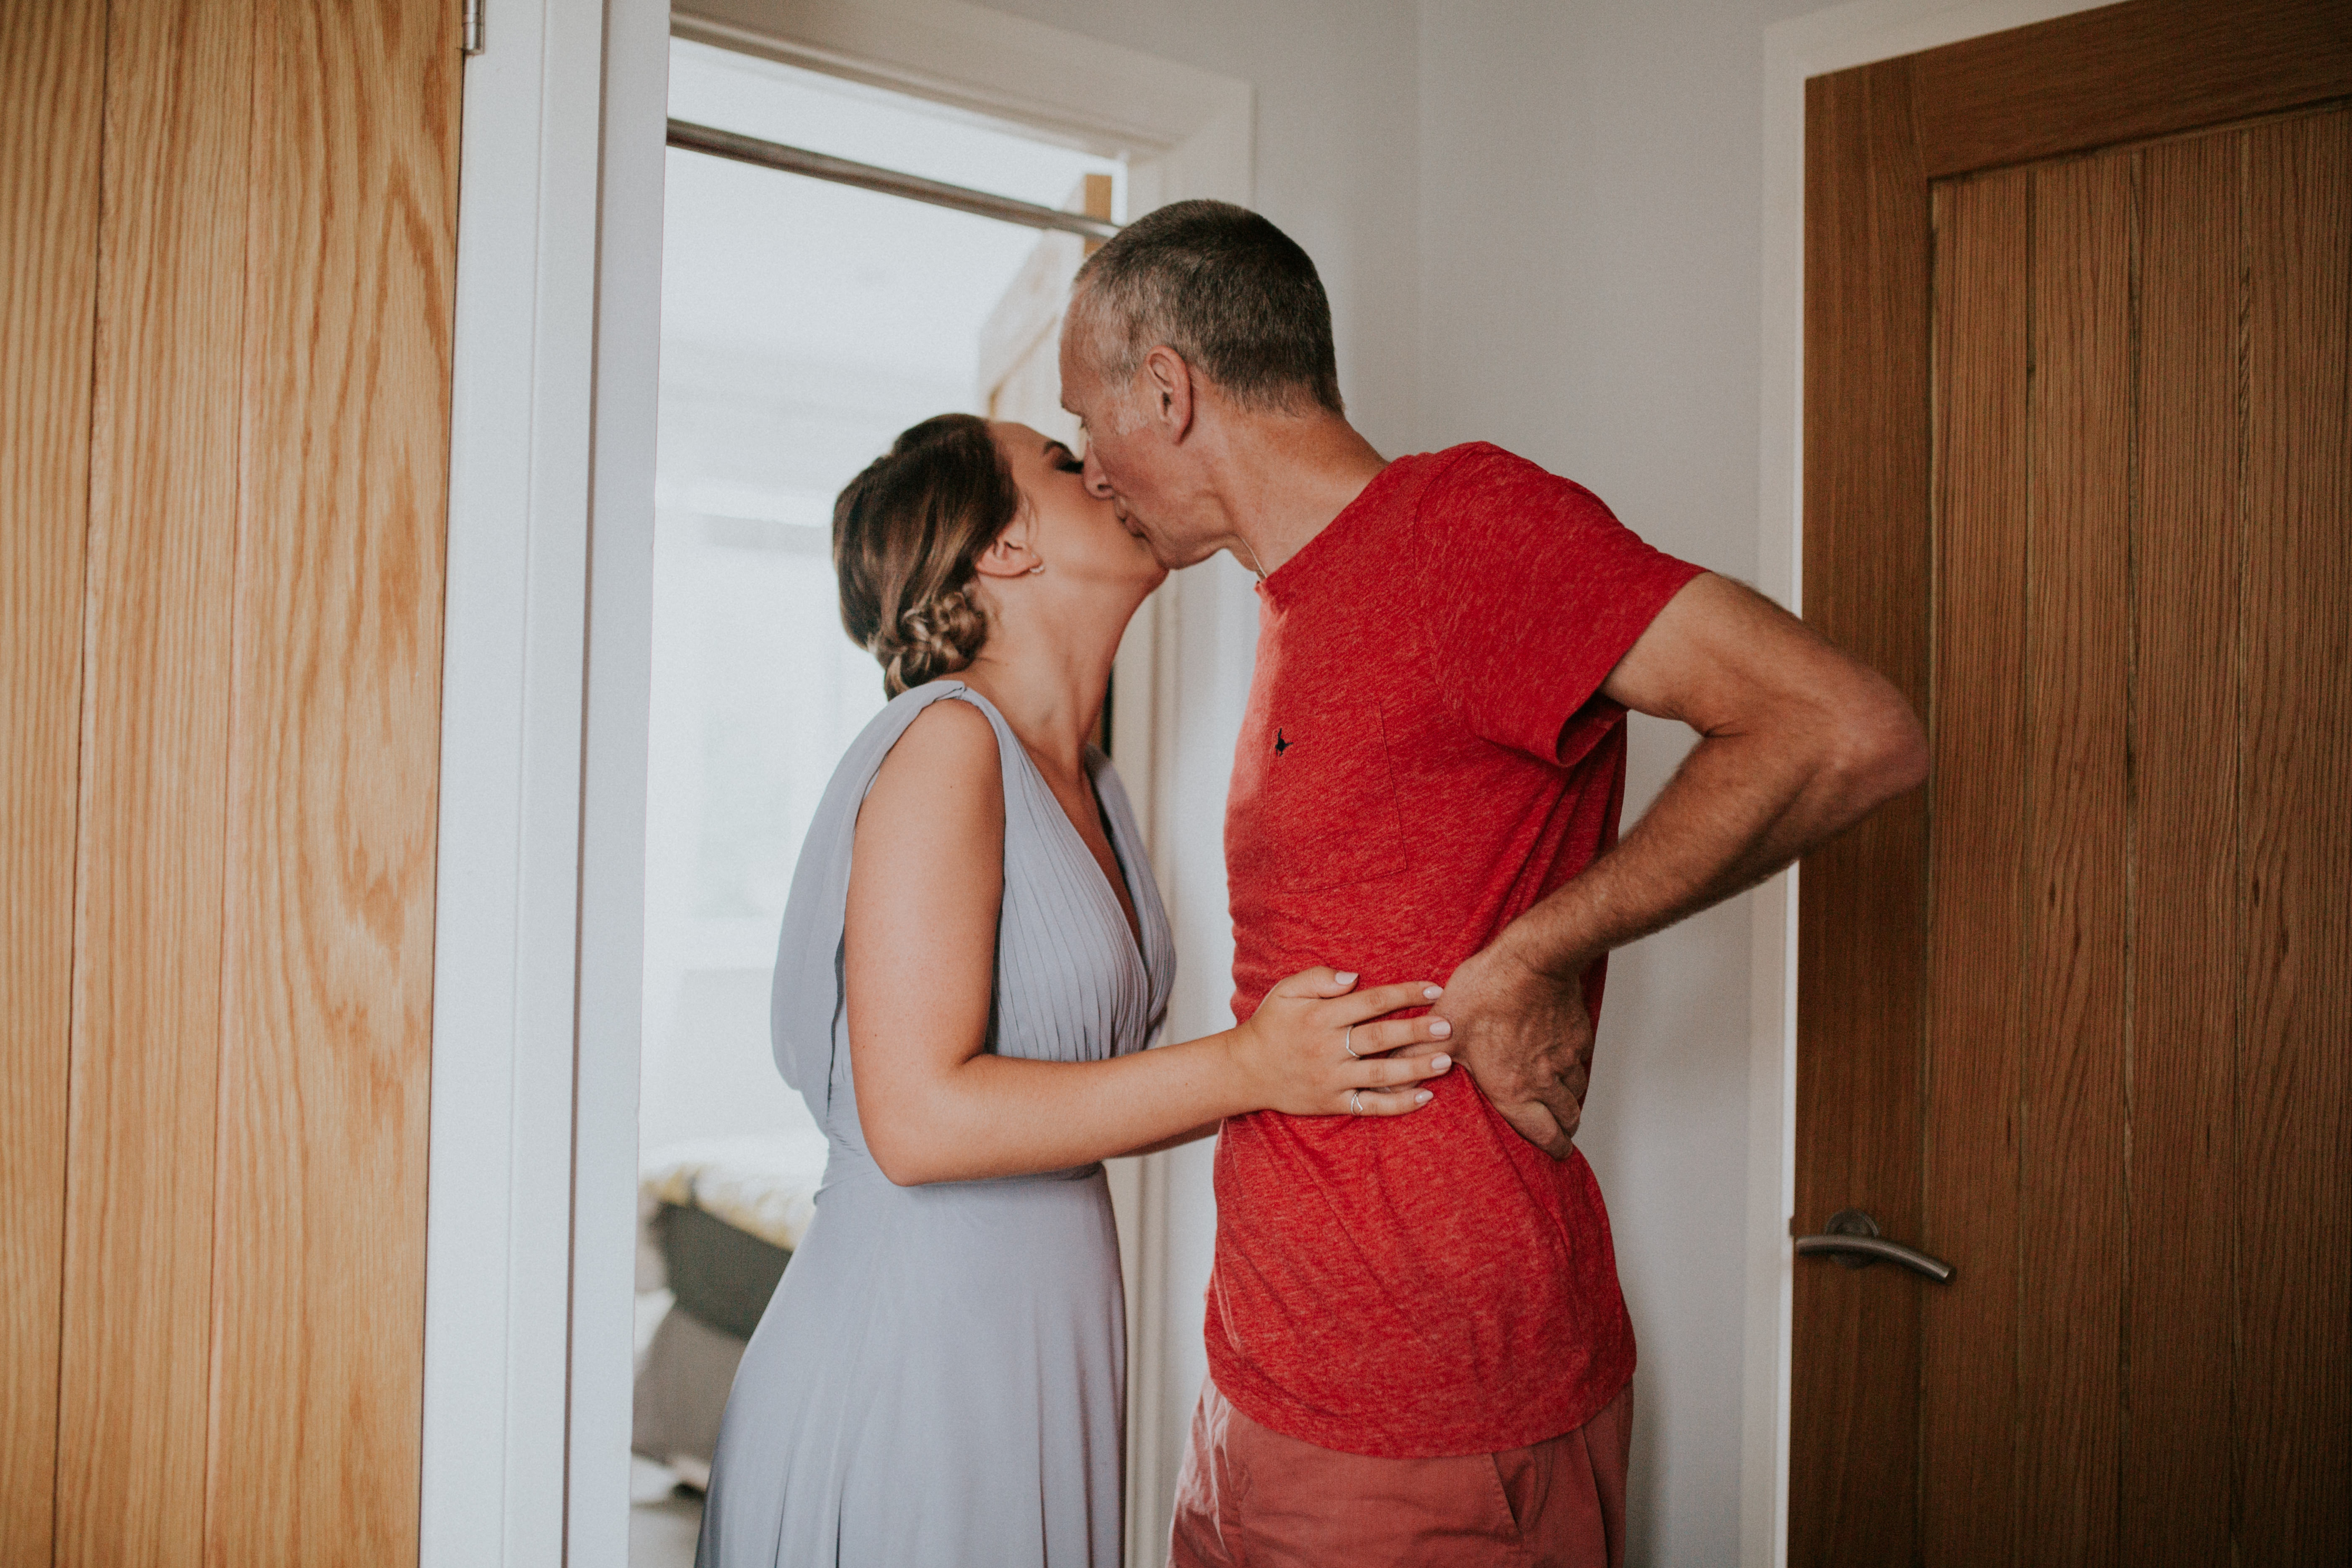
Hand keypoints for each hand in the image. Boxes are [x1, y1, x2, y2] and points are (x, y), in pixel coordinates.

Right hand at [1228, 968, 1454, 1117]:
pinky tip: (1424, 1097)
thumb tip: (1354, 977)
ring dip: (1416, 1067)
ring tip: (1445, 1061)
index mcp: (1321, 1016)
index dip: (1405, 994)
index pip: (1372, 1001)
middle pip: (1381, 1036)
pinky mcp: (1332, 1103)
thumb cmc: (1270, 1025)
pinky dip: (1399, 1104)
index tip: (1433, 989)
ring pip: (1381, 1073)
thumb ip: (1319, 978)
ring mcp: (1332, 1079)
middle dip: (1418, 1031)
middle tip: (1448, 1026)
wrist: (1244, 1071)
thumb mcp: (1286, 991)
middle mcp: (1328, 1048)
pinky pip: (1371, 1105)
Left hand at [1427, 941, 1592, 1158]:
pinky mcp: (1578, 1036)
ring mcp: (1565, 1058)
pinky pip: (1582, 1062)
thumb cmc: (1488, 993)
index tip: (1556, 1154)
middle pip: (1567, 1120)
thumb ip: (1418, 1058)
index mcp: (1512, 1089)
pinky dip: (1575, 1069)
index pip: (1543, 1135)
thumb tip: (1391, 1081)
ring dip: (1571, 1101)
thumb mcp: (1443, 1028)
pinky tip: (1564, 1063)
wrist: (1532, 961)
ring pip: (1577, 1093)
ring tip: (1562, 1103)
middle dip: (1564, 1132)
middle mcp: (1544, 1081)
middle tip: (1560, 1134)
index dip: (1553, 1150)